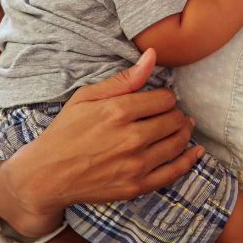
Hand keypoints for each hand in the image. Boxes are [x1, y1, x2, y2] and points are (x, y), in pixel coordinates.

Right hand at [0, 48, 203, 236]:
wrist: (46, 175)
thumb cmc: (65, 131)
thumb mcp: (87, 97)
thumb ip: (124, 79)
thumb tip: (153, 56)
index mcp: (118, 112)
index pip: (165, 99)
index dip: (165, 97)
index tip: (159, 100)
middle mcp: (131, 138)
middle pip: (174, 120)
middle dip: (176, 114)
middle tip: (170, 114)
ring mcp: (135, 165)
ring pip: (178, 143)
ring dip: (184, 132)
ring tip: (181, 127)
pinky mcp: (136, 186)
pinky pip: (174, 172)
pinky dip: (188, 160)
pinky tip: (195, 152)